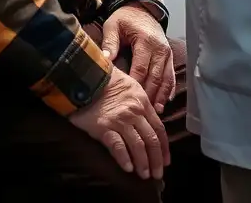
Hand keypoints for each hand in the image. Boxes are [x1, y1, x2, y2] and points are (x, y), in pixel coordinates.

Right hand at [69, 66, 168, 180]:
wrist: (84, 76)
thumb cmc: (107, 79)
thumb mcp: (130, 86)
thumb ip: (140, 103)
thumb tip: (148, 121)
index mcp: (142, 102)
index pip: (159, 129)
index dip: (164, 147)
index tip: (166, 161)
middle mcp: (134, 112)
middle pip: (151, 140)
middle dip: (156, 160)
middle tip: (157, 174)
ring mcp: (120, 120)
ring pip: (138, 146)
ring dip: (143, 163)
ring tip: (143, 175)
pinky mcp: (104, 127)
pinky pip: (118, 147)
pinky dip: (124, 159)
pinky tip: (128, 168)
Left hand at [102, 5, 175, 114]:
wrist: (142, 8)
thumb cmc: (125, 18)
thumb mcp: (113, 25)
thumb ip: (110, 42)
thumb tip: (105, 60)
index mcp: (144, 41)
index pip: (140, 68)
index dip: (136, 85)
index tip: (129, 100)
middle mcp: (159, 48)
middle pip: (155, 76)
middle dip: (149, 95)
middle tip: (142, 111)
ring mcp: (166, 52)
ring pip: (165, 78)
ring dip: (161, 95)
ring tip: (156, 111)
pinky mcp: (170, 55)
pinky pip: (171, 75)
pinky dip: (170, 89)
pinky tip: (165, 101)